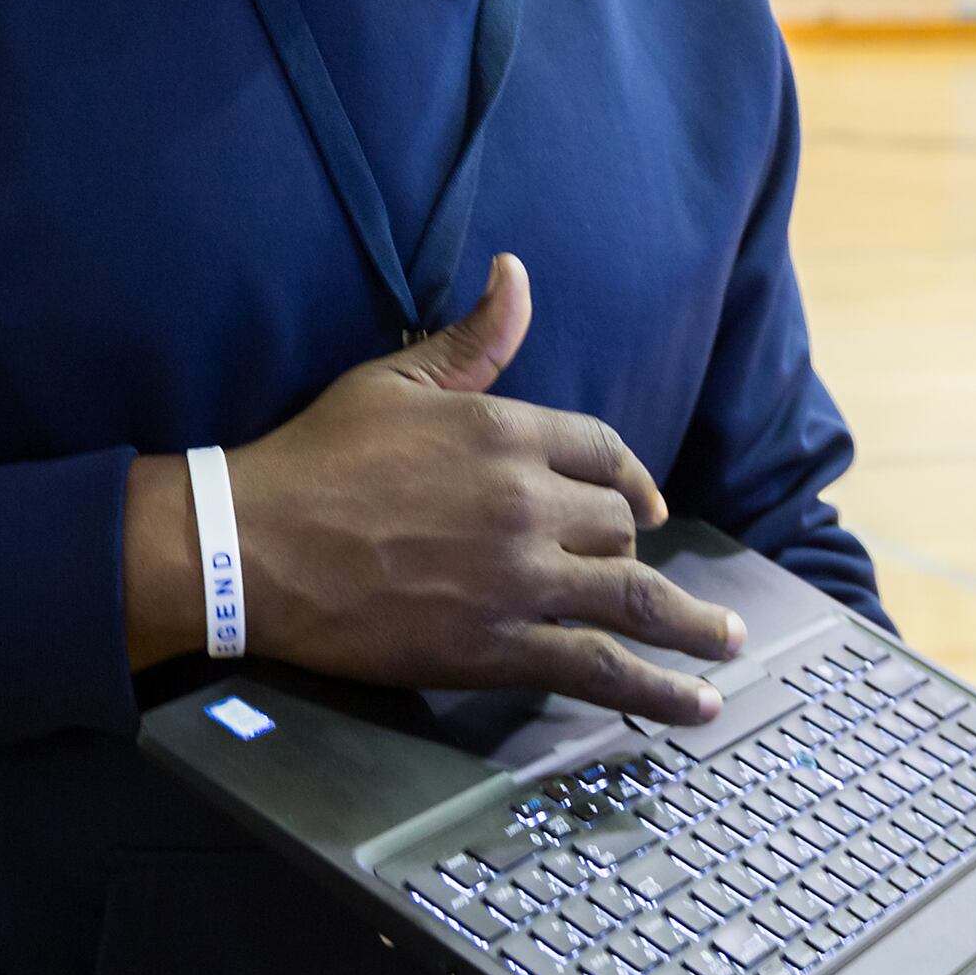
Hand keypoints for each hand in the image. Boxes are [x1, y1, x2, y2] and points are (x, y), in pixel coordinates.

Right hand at [121, 255, 746, 721]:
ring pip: (632, 595)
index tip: (645, 505)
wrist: (250, 546)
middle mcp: (527, 502)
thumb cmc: (314, 458)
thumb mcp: (396, 379)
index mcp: (507, 431)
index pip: (605, 452)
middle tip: (630, 569)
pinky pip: (600, 666)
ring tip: (725, 643)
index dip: (631, 479)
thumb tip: (516, 273)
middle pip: (618, 526)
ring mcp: (518, 578)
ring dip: (690, 623)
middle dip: (625, 545)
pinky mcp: (498, 646)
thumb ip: (473, 339)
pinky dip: (657, 688)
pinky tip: (693, 701)